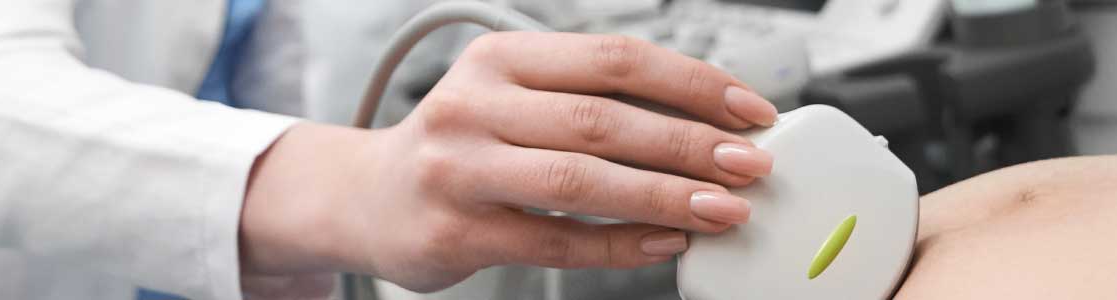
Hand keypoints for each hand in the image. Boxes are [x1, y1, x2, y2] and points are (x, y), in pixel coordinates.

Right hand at [240, 32, 778, 292]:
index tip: (750, 110)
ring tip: (721, 208)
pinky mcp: (456, 232)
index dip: (693, 82)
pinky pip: (555, 241)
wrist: (366, 198)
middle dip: (690, 143)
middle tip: (750, 165)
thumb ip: (591, 100)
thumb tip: (708, 123)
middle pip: (603, 119)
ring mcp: (459, 170)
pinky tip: (665, 243)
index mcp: (500, 59)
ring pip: (580, 179)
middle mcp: (473, 106)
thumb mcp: (513, 97)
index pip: (615, 59)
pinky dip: (620, 244)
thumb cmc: (462, 146)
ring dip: (664, 194)